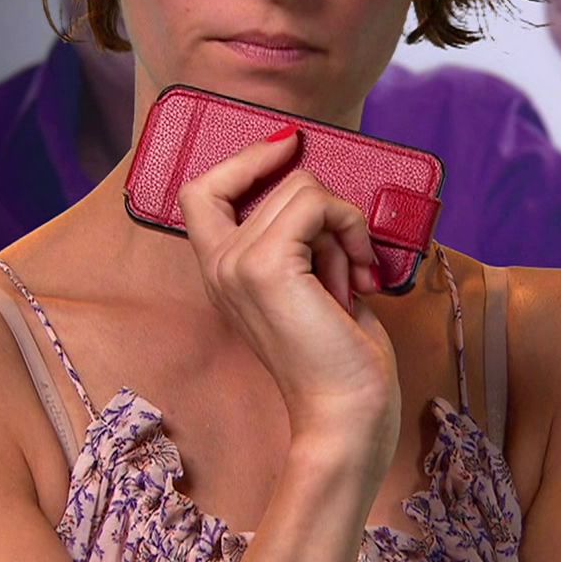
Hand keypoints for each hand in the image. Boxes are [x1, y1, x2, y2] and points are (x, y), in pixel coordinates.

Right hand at [176, 128, 400, 457]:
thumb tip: (320, 189)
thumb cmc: (341, 359)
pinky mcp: (264, 267)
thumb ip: (302, 241)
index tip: (290, 147)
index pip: (203, 189)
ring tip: (350, 279)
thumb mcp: (315, 284)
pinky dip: (349, 228)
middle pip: (278, 181)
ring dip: (344, 225)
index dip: (246, 159)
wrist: (343, 414)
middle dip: (328, 210)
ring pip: (303, 188)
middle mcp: (219, 265)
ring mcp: (236, 265)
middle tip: (347, 260)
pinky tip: (357, 276)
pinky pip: (316, 203)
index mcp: (224, 272)